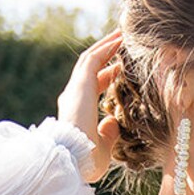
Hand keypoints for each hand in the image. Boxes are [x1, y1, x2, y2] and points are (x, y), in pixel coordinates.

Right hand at [56, 29, 124, 181]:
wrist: (72, 159)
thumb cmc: (86, 160)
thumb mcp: (103, 148)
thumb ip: (108, 134)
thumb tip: (113, 122)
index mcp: (77, 111)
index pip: (92, 86)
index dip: (107, 75)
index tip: (120, 68)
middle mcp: (73, 96)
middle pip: (89, 68)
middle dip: (105, 54)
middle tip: (121, 41)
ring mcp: (74, 89)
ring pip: (90, 59)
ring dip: (106, 45)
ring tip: (121, 34)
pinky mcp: (79, 85)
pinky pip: (93, 59)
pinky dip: (105, 48)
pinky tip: (119, 40)